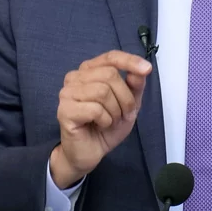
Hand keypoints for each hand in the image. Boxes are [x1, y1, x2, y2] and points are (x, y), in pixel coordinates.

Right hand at [50, 50, 151, 187]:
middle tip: (124, 114)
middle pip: (110, 75)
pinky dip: (105, 120)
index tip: (147, 69)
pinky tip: (100, 125)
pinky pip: (95, 109)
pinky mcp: (64, 110)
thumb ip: (135, 85)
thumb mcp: (129, 104)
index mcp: (89, 71)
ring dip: (115, 111)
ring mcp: (67, 93)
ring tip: (111, 121)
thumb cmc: (106, 126)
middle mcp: (75, 77)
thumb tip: (141, 70)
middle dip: (125, 97)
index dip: (130, 61)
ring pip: (102, 91)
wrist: (90, 153)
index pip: (111, 57)